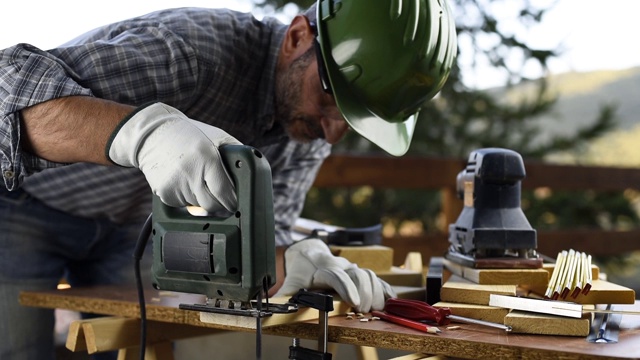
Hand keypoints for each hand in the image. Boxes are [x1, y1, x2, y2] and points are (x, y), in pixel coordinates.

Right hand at [107, 102, 240, 212]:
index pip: (224, 192)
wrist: (152, 134)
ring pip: (197, 206)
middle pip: (211, 205)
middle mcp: (190, 172)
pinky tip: (183, 180)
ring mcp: (175, 184)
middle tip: (221, 199)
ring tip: (196, 180)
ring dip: (201, 199)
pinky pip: (181, 204)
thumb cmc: (189, 135)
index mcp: (207, 158)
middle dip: (219, 205)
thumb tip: (249, 173)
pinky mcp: (163, 192)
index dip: (232, 201)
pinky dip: (186, 197)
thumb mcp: (217, 136)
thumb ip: (236, 153)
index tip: (235, 203)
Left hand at [274, 239, 395, 312]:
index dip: (346, 288)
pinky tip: (389, 300)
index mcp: (323, 267)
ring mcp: (352, 267)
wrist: (309, 252)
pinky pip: (376, 277)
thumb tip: (275, 308)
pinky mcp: (361, 272)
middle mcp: (340, 265)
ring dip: (375, 291)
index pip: (336, 275)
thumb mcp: (292, 282)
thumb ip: (285, 296)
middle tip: (365, 310)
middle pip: (357, 274)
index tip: (354, 302)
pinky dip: (384, 288)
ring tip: (377, 308)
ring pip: (369, 274)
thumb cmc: (301, 271)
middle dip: (364, 292)